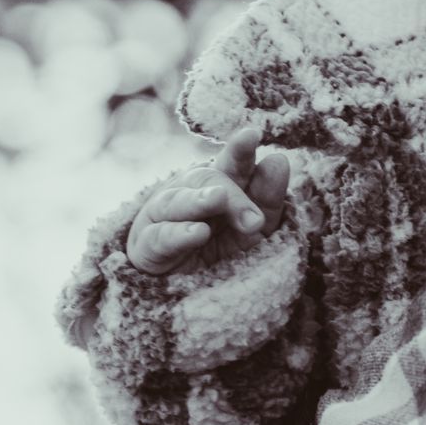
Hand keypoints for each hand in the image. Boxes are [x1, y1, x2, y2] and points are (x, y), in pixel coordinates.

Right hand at [125, 127, 291, 276]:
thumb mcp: (255, 229)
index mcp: (218, 183)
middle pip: (206, 180)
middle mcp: (188, 192)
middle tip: (255, 219)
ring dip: (198, 201)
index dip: (240, 150)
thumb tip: (279, 160)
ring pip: (177, 201)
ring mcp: (163, 216)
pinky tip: (198, 232)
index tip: (253, 135)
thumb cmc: (224, 249)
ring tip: (217, 199)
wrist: (190, 289)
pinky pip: (160, 237)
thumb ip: (268, 198)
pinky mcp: (146, 246)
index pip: (231, 163)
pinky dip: (179, 234)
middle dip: (232, 196)